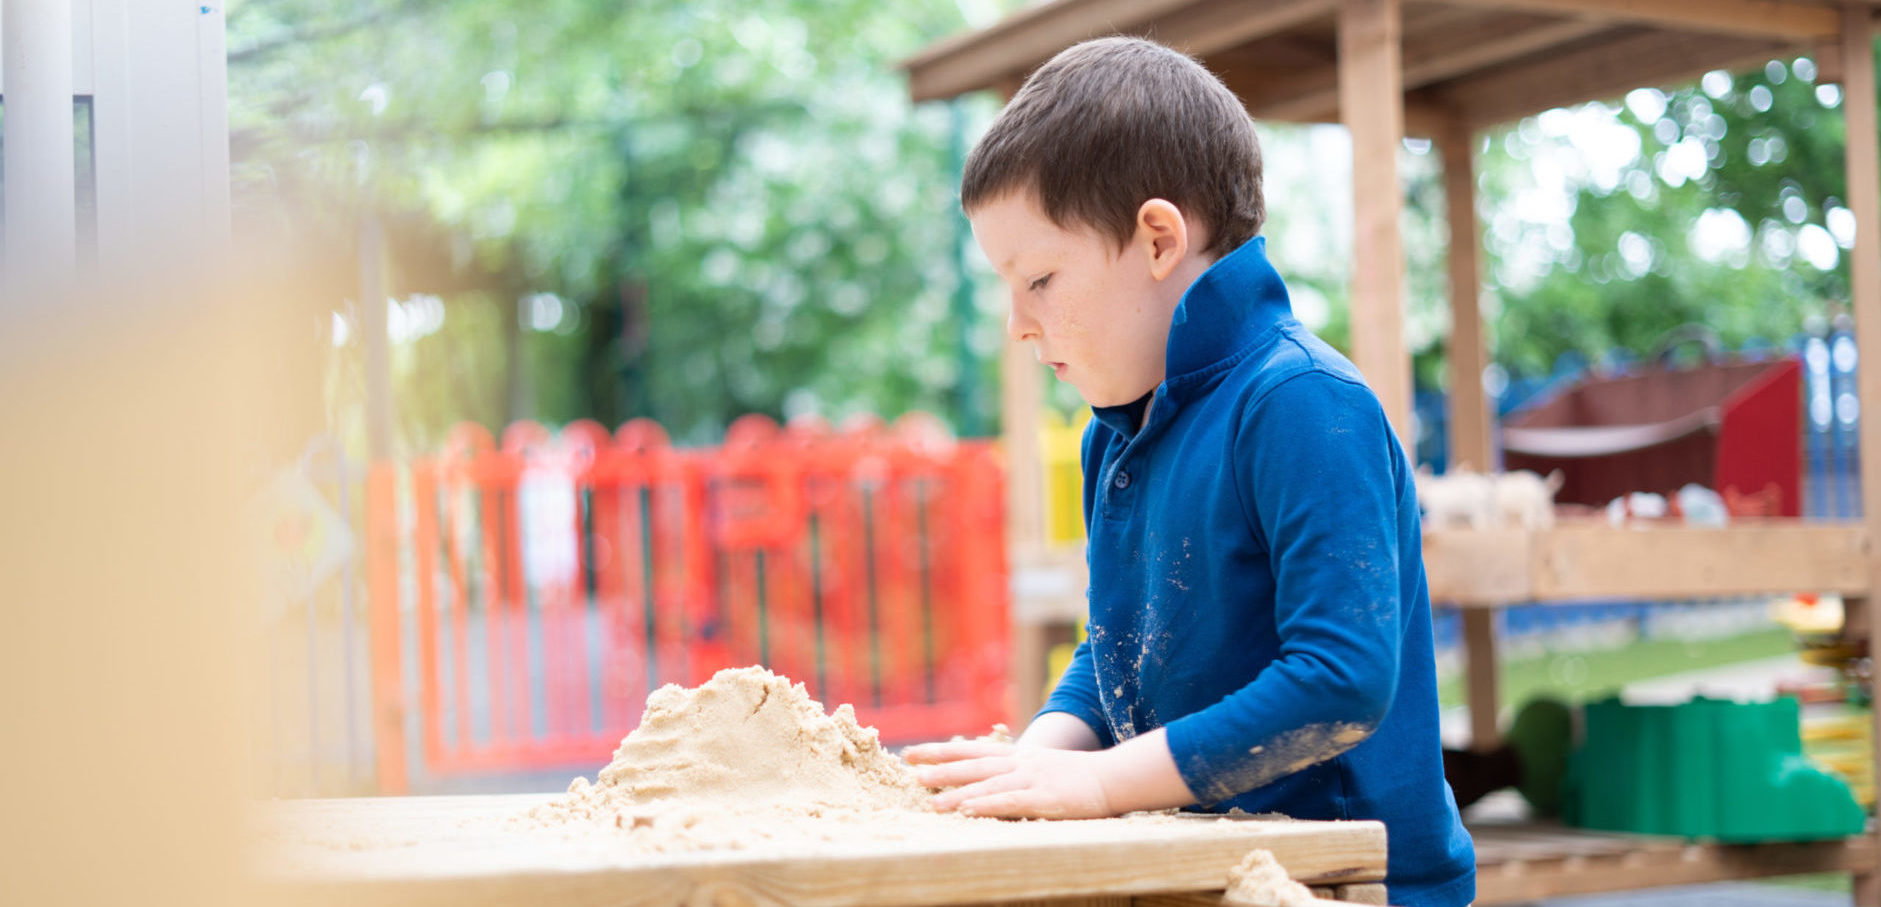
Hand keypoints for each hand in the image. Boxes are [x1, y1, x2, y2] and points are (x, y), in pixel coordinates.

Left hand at [904, 740, 1114, 818]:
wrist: (1112, 777)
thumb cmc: (1076, 776)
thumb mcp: (1040, 766)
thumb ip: (1013, 770)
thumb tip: (983, 779)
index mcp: (1017, 755)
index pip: (972, 749)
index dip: (941, 750)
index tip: (912, 753)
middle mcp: (1020, 763)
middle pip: (973, 763)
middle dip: (940, 766)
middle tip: (909, 770)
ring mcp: (1032, 779)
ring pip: (987, 784)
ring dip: (957, 792)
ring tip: (930, 800)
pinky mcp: (1045, 798)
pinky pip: (1011, 802)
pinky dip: (987, 805)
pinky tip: (968, 810)